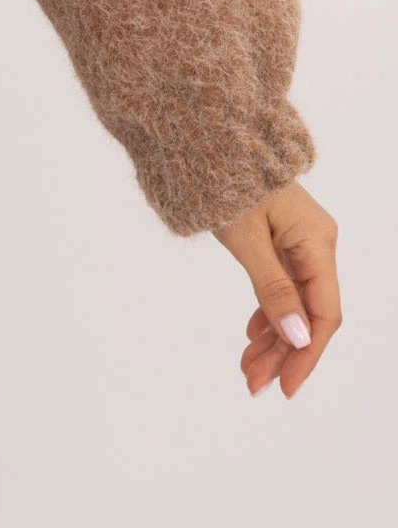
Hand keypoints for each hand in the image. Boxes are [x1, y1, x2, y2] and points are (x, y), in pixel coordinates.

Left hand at [215, 180, 340, 398]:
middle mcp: (315, 243)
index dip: (308, 355)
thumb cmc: (223, 179)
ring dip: (273, 337)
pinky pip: (282, 284)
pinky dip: (267, 311)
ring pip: (293, 301)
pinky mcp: (280, 238)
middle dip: (283, 352)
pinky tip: (253, 334)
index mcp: (316, 242)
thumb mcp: (246, 239)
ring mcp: (298, 240)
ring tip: (247, 369)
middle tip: (252, 384)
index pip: (324, 313)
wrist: (203, 138)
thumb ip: (273, 288)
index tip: (286, 388)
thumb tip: (300, 337)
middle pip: (308, 312)